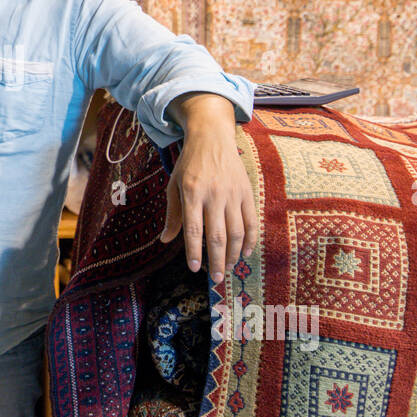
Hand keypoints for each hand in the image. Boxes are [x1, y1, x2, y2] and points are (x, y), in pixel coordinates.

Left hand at [159, 94, 258, 283]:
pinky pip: (251, 221)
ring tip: (227, 268)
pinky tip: (244, 253)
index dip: (194, 251)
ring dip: (232, 254)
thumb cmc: (189, 164)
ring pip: (236, 232)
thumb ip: (173, 214)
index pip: (193, 229)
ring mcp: (233, 193)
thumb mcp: (174, 185)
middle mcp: (214, 194)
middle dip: (216, 260)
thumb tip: (165, 240)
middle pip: (217, 235)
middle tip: (215, 279)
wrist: (212, 137)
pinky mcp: (247, 192)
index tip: (194, 269)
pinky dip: (250, 240)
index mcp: (192, 193)